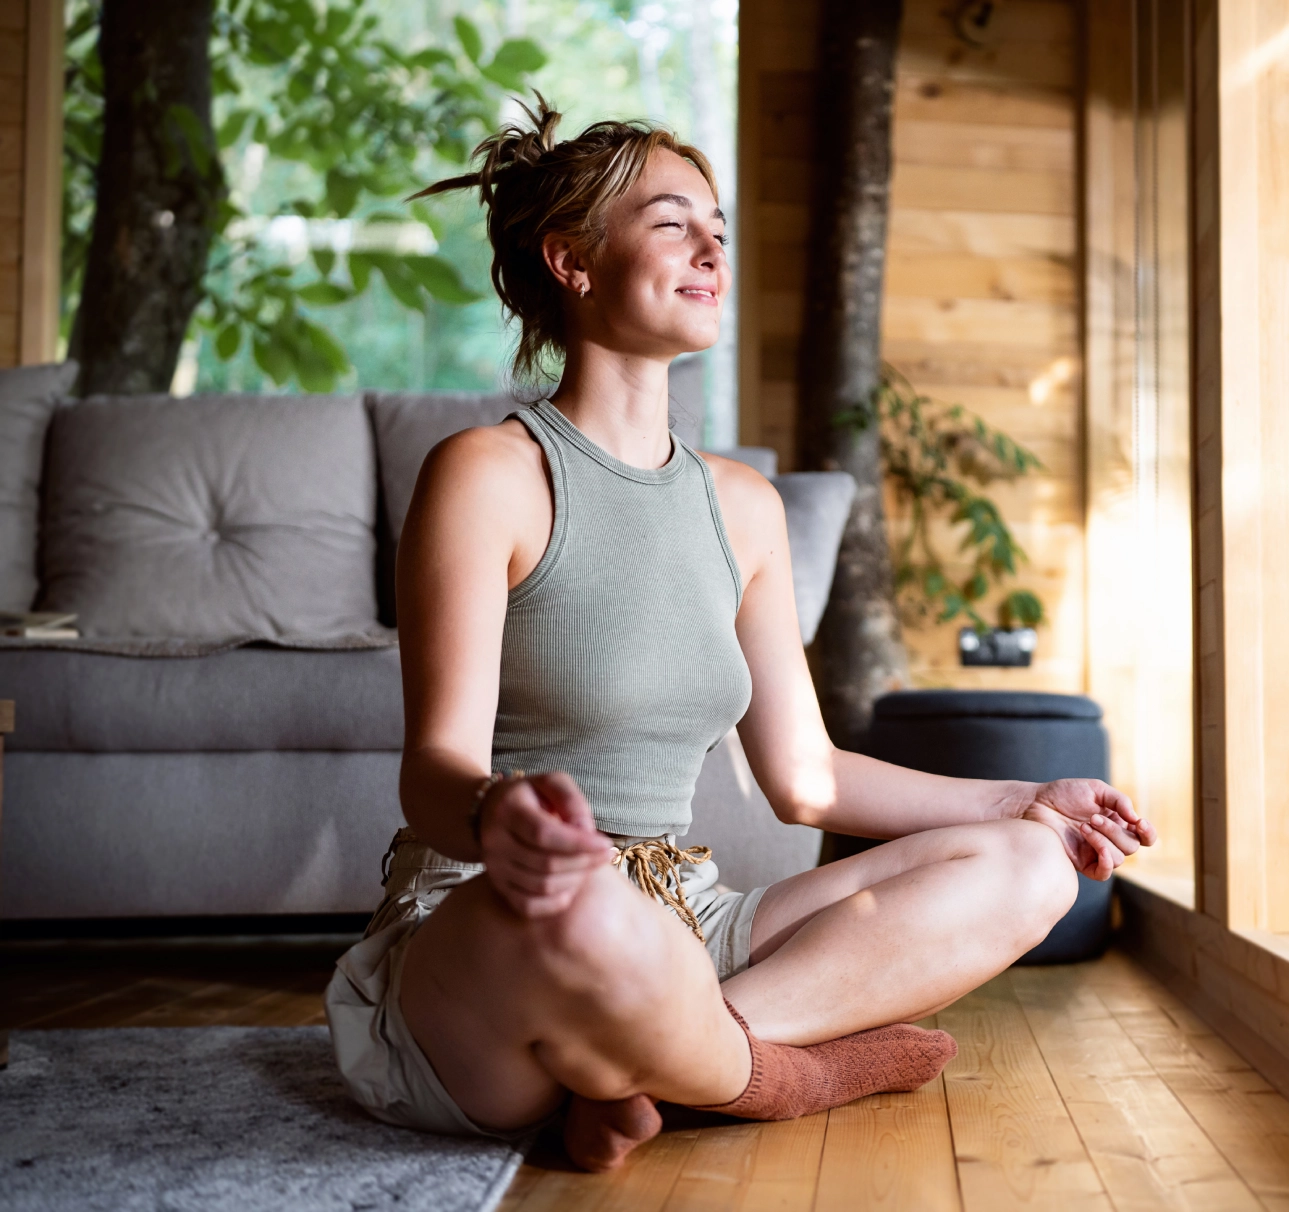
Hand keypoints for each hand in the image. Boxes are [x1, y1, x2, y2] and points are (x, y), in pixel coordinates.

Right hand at [478, 771, 613, 917]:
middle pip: (546, 864)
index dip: (578, 844)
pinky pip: (529, 906)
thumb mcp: (551, 783)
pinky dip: (556, 901)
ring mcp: (494, 868)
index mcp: (508, 810)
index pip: (543, 834)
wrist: (491, 812)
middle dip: (584, 862)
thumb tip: (585, 833)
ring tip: (589, 865)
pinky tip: (571, 885)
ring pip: (541, 887)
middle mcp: (495, 841)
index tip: (606, 845)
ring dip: (575, 879)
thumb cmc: (530, 796)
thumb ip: (571, 800)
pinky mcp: (498, 887)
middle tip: (605, 855)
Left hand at [1020, 779, 1156, 880]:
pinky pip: (1103, 873)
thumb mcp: (1095, 789)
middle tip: (1092, 818)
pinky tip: (1096, 847)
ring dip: (1103, 840)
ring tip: (1082, 826)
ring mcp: (1096, 852)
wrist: (1036, 802)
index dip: (1148, 833)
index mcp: (1118, 822)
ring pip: (1118, 858)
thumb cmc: (1064, 794)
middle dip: (1114, 831)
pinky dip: (1105, 863)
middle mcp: (1110, 839)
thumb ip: (1119, 800)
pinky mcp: (1082, 862)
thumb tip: (1136, 819)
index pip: (1144, 836)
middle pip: (1131, 847)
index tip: (1139, 823)